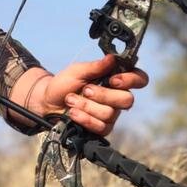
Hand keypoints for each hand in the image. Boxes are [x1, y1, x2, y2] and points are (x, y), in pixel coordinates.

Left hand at [24, 55, 148, 135]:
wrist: (48, 102)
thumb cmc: (64, 84)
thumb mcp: (77, 71)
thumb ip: (95, 66)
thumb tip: (112, 58)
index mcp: (115, 79)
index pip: (139, 79)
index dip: (131, 80)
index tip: (112, 79)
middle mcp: (117, 97)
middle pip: (127, 99)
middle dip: (103, 95)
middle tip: (85, 90)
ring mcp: (111, 114)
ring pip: (110, 113)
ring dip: (87, 106)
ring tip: (71, 100)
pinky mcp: (102, 128)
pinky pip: (101, 126)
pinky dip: (85, 119)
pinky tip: (73, 113)